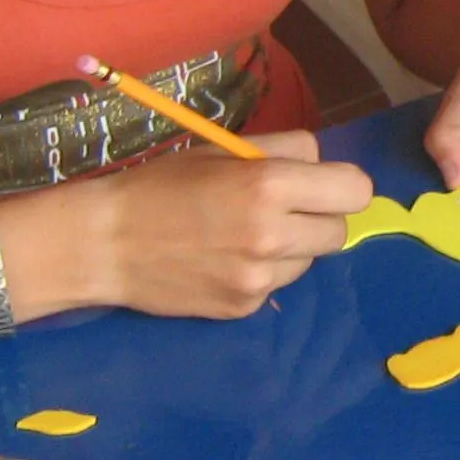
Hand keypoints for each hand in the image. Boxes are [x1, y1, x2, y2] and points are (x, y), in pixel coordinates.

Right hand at [52, 131, 373, 318]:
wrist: (103, 243)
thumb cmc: (161, 186)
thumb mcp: (223, 151)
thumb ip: (284, 151)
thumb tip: (325, 163)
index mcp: (270, 185)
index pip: (356, 190)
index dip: (339, 185)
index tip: (319, 185)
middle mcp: (273, 235)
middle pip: (340, 231)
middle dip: (318, 218)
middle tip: (280, 211)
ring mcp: (259, 278)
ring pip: (310, 260)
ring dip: (290, 248)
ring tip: (241, 236)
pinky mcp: (245, 307)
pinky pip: (278, 285)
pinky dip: (261, 273)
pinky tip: (222, 261)